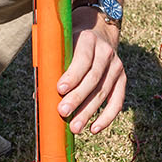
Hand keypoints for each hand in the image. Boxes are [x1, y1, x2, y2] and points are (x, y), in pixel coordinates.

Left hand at [60, 8, 125, 133]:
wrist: (98, 32)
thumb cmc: (71, 43)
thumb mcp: (62, 45)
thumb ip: (52, 65)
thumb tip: (39, 95)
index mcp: (88, 40)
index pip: (82, 59)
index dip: (72, 75)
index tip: (59, 89)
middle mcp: (105, 52)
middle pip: (93, 79)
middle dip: (77, 97)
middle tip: (62, 112)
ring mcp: (116, 66)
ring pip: (103, 92)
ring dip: (88, 112)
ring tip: (75, 127)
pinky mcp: (122, 79)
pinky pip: (117, 101)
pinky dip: (107, 117)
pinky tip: (94, 128)